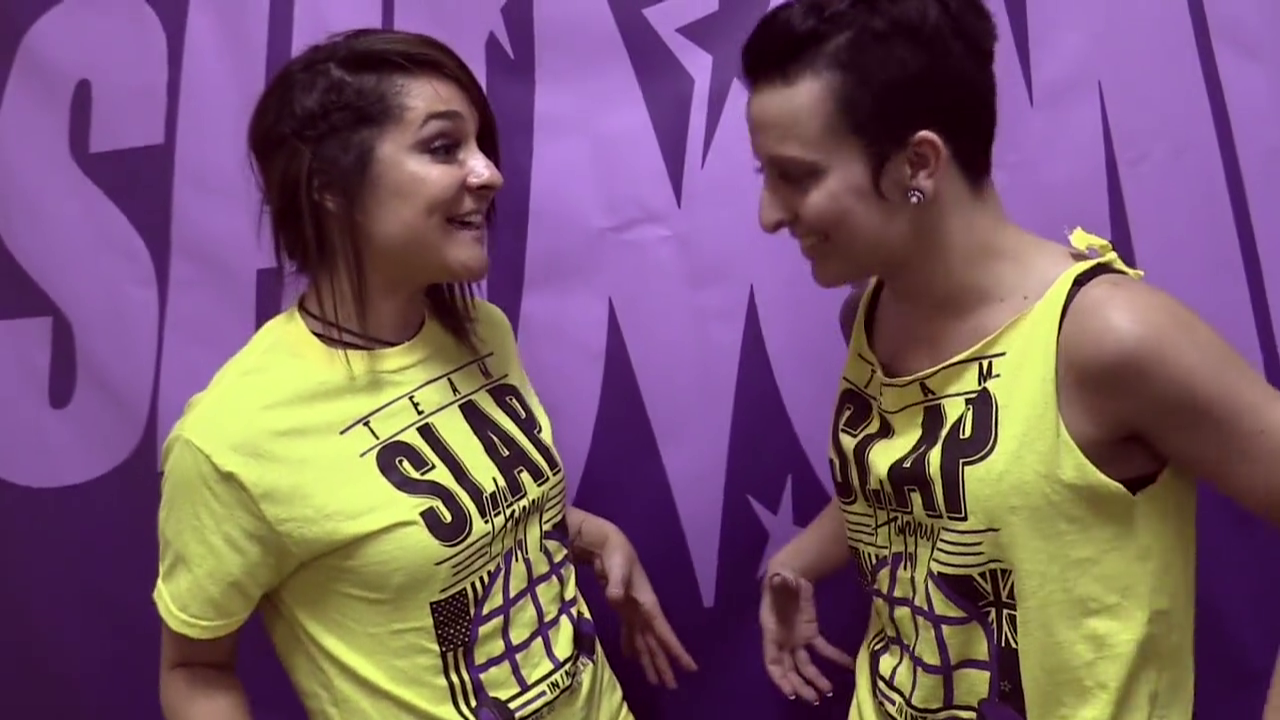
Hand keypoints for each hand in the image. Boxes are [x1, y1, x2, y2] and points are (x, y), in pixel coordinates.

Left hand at [585, 522, 697, 687]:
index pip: (664, 632)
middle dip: (663, 664)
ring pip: (645, 641)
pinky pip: (630, 632)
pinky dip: (632, 646)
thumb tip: (614, 598)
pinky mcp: (623, 608)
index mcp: (648, 604)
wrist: (609, 545)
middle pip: (656, 643)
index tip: (690, 668)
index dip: (676, 651)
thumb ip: (616, 583)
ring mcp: (634, 611)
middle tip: (671, 687)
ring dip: (650, 660)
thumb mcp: (617, 568)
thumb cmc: (618, 555)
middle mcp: (644, 611)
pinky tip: (633, 658)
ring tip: (656, 681)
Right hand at [760, 570, 853, 702]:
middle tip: (814, 699)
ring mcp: (797, 640)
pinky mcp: (811, 634)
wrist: (790, 576)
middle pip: (790, 670)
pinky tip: (847, 664)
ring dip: (815, 679)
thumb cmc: (781, 581)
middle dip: (800, 685)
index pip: (772, 663)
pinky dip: (835, 657)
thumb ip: (779, 583)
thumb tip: (779, 578)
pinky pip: (823, 650)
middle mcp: (783, 641)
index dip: (780, 679)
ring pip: (805, 665)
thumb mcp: (778, 582)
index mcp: (771, 633)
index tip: (791, 692)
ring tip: (828, 691)